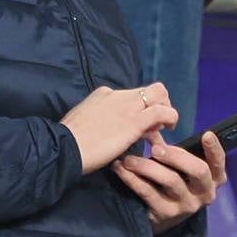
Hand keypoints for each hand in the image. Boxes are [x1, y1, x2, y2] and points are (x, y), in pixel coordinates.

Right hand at [62, 83, 176, 174]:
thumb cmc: (71, 140)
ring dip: (167, 111)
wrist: (65, 147)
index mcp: (104, 94)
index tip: (142, 125)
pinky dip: (170, 118)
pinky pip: (162, 112)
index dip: (142, 108)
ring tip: (164, 130)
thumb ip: (103, 119)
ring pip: (160, 94)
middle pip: (150, 89)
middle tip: (158, 124)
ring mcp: (127, 106)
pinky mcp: (135, 121)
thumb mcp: (86, 120)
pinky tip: (168, 130)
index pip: (133, 95)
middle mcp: (118, 95)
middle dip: (160, 103)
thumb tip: (115, 128)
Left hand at [113, 129, 225, 232]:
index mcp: (213, 179)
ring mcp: (186, 206)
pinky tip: (121, 169)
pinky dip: (132, 178)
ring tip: (129, 158)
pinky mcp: (166, 214)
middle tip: (155, 148)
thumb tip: (152, 126)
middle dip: (177, 155)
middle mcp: (204, 193)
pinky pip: (148, 192)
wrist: (161, 219)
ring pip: (171, 180)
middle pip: (198, 170)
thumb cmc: (173, 184)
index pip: (219, 163)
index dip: (214, 149)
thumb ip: (167, 148)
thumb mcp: (177, 167)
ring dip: (147, 166)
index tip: (206, 134)